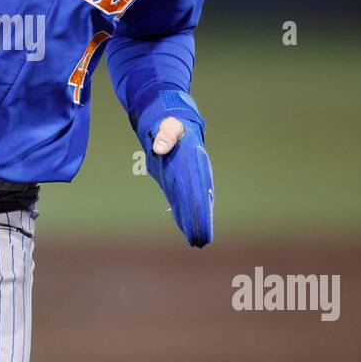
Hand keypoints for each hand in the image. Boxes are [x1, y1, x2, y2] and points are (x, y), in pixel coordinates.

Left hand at [135, 94, 213, 247]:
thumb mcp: (169, 124)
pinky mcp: (180, 180)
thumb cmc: (172, 123)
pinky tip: (182, 224)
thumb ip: (166, 134)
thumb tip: (160, 147)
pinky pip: (183, 198)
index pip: (199, 187)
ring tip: (194, 239)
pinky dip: (183, 211)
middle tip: (200, 239)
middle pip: (199, 199)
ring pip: (193, 202)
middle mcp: (196, 172)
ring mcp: (190, 177)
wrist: (173, 122)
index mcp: (196, 160)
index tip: (200, 221)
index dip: (200, 206)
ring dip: (193, 219)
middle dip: (199, 219)